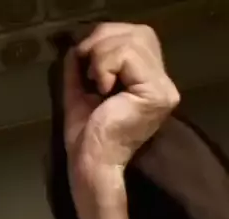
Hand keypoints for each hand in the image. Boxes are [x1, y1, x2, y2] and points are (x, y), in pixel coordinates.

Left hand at [63, 23, 179, 184]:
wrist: (90, 162)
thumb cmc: (85, 133)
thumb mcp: (81, 88)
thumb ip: (84, 64)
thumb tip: (79, 45)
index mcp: (149, 81)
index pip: (137, 36)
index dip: (105, 39)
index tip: (84, 60)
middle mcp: (163, 83)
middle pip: (137, 32)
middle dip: (101, 42)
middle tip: (86, 70)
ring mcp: (163, 88)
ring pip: (132, 40)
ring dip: (100, 57)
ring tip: (95, 84)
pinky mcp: (156, 93)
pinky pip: (126, 56)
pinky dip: (104, 67)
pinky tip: (102, 89)